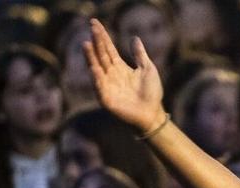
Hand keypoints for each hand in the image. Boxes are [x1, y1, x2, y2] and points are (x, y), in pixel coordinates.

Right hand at [83, 18, 164, 134]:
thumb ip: (139, 54)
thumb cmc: (151, 93)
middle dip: (97, 41)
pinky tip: (94, 68)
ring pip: (97, 68)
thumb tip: (135, 38)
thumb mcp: (147, 69)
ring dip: (91, 57)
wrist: (153, 113)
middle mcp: (111, 75)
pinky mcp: (107, 99)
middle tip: (92, 27)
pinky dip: (97, 78)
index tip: (95, 23)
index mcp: (119, 67)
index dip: (102, 36)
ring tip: (86, 44)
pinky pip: (100, 87)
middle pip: (101, 55)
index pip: (108, 48)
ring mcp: (107, 86)